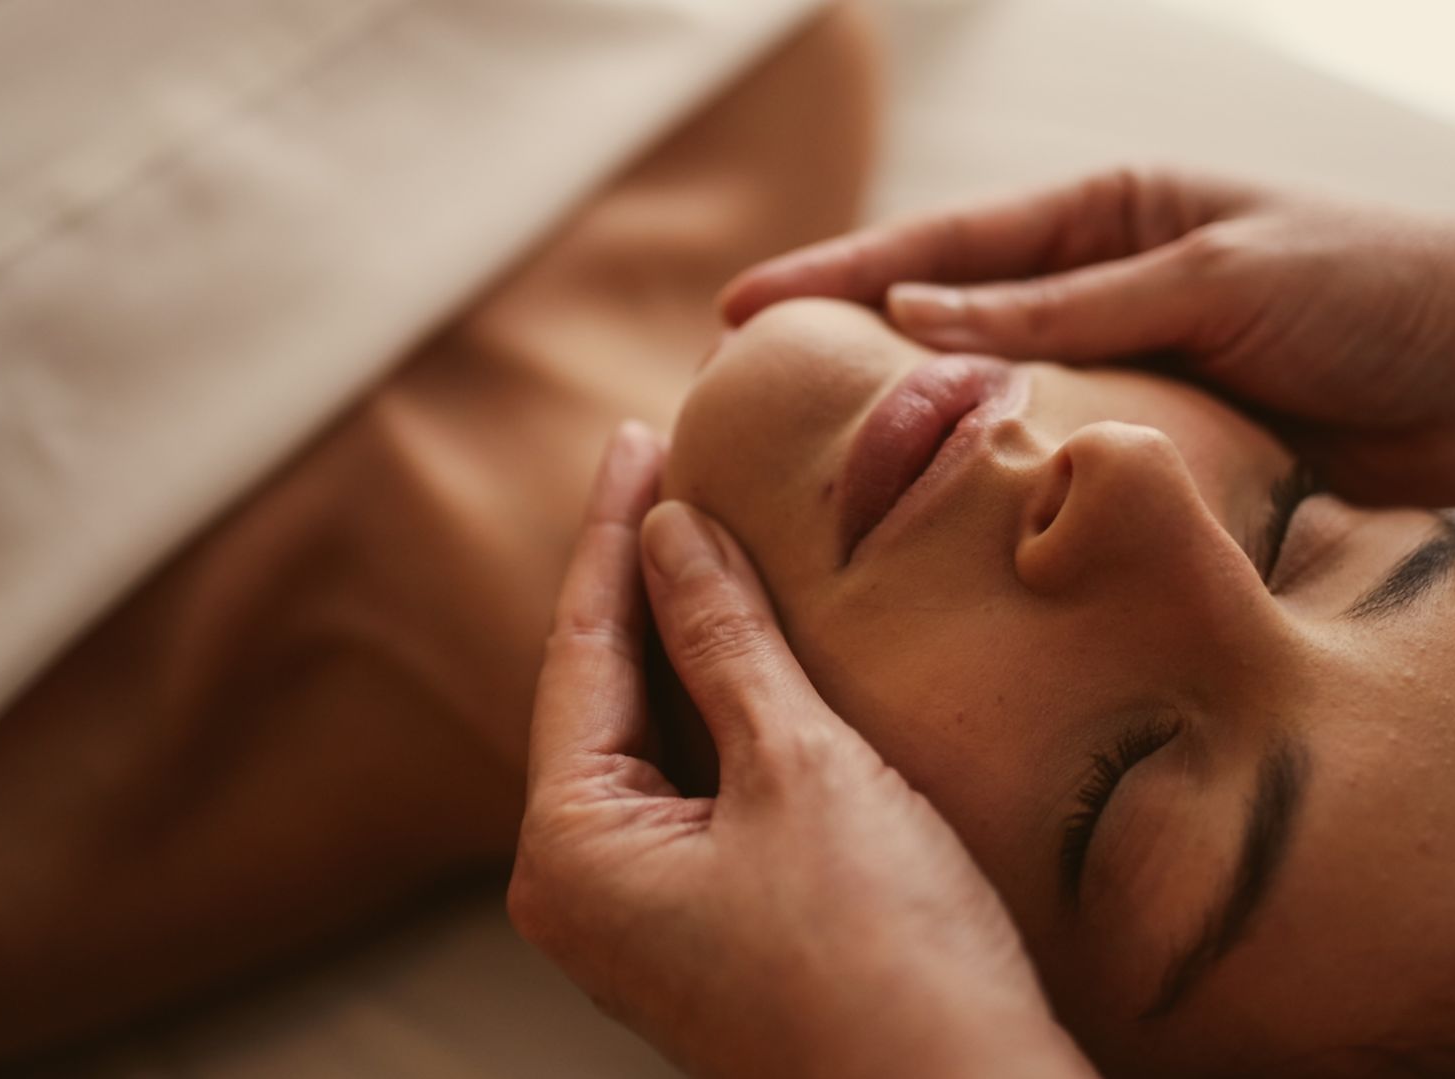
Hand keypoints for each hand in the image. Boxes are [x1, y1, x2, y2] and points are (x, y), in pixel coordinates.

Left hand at [511, 424, 1094, 1078]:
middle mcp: (586, 887)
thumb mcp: (801, 769)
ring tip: (707, 535)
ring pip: (652, 735)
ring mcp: (646, 914)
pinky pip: (695, 783)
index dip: (615, 534)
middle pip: (602, 691)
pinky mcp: (712, 925)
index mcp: (572, 850)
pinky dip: (721, 705)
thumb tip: (671, 532)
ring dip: (682, 638)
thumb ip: (725, 642)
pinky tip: (753, 650)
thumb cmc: (882, 958)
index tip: (639, 439)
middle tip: (666, 466)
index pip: (580, 651)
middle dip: (639, 580)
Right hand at [719, 169, 1454, 505]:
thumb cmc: (1377, 291)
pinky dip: (1004, 499)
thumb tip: (915, 324)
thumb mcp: (1211, 281)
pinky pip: (1063, 474)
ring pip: (998, 410)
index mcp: (1111, 215)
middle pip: (950, 327)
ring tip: (821, 478)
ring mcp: (1132, 375)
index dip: (836, 278)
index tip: (740, 310)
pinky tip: (947, 534)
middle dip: (850, 357)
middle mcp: (1108, 290)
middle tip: (745, 400)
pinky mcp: (1167, 453)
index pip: (944, 247)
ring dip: (921, 439)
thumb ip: (1067, 311)